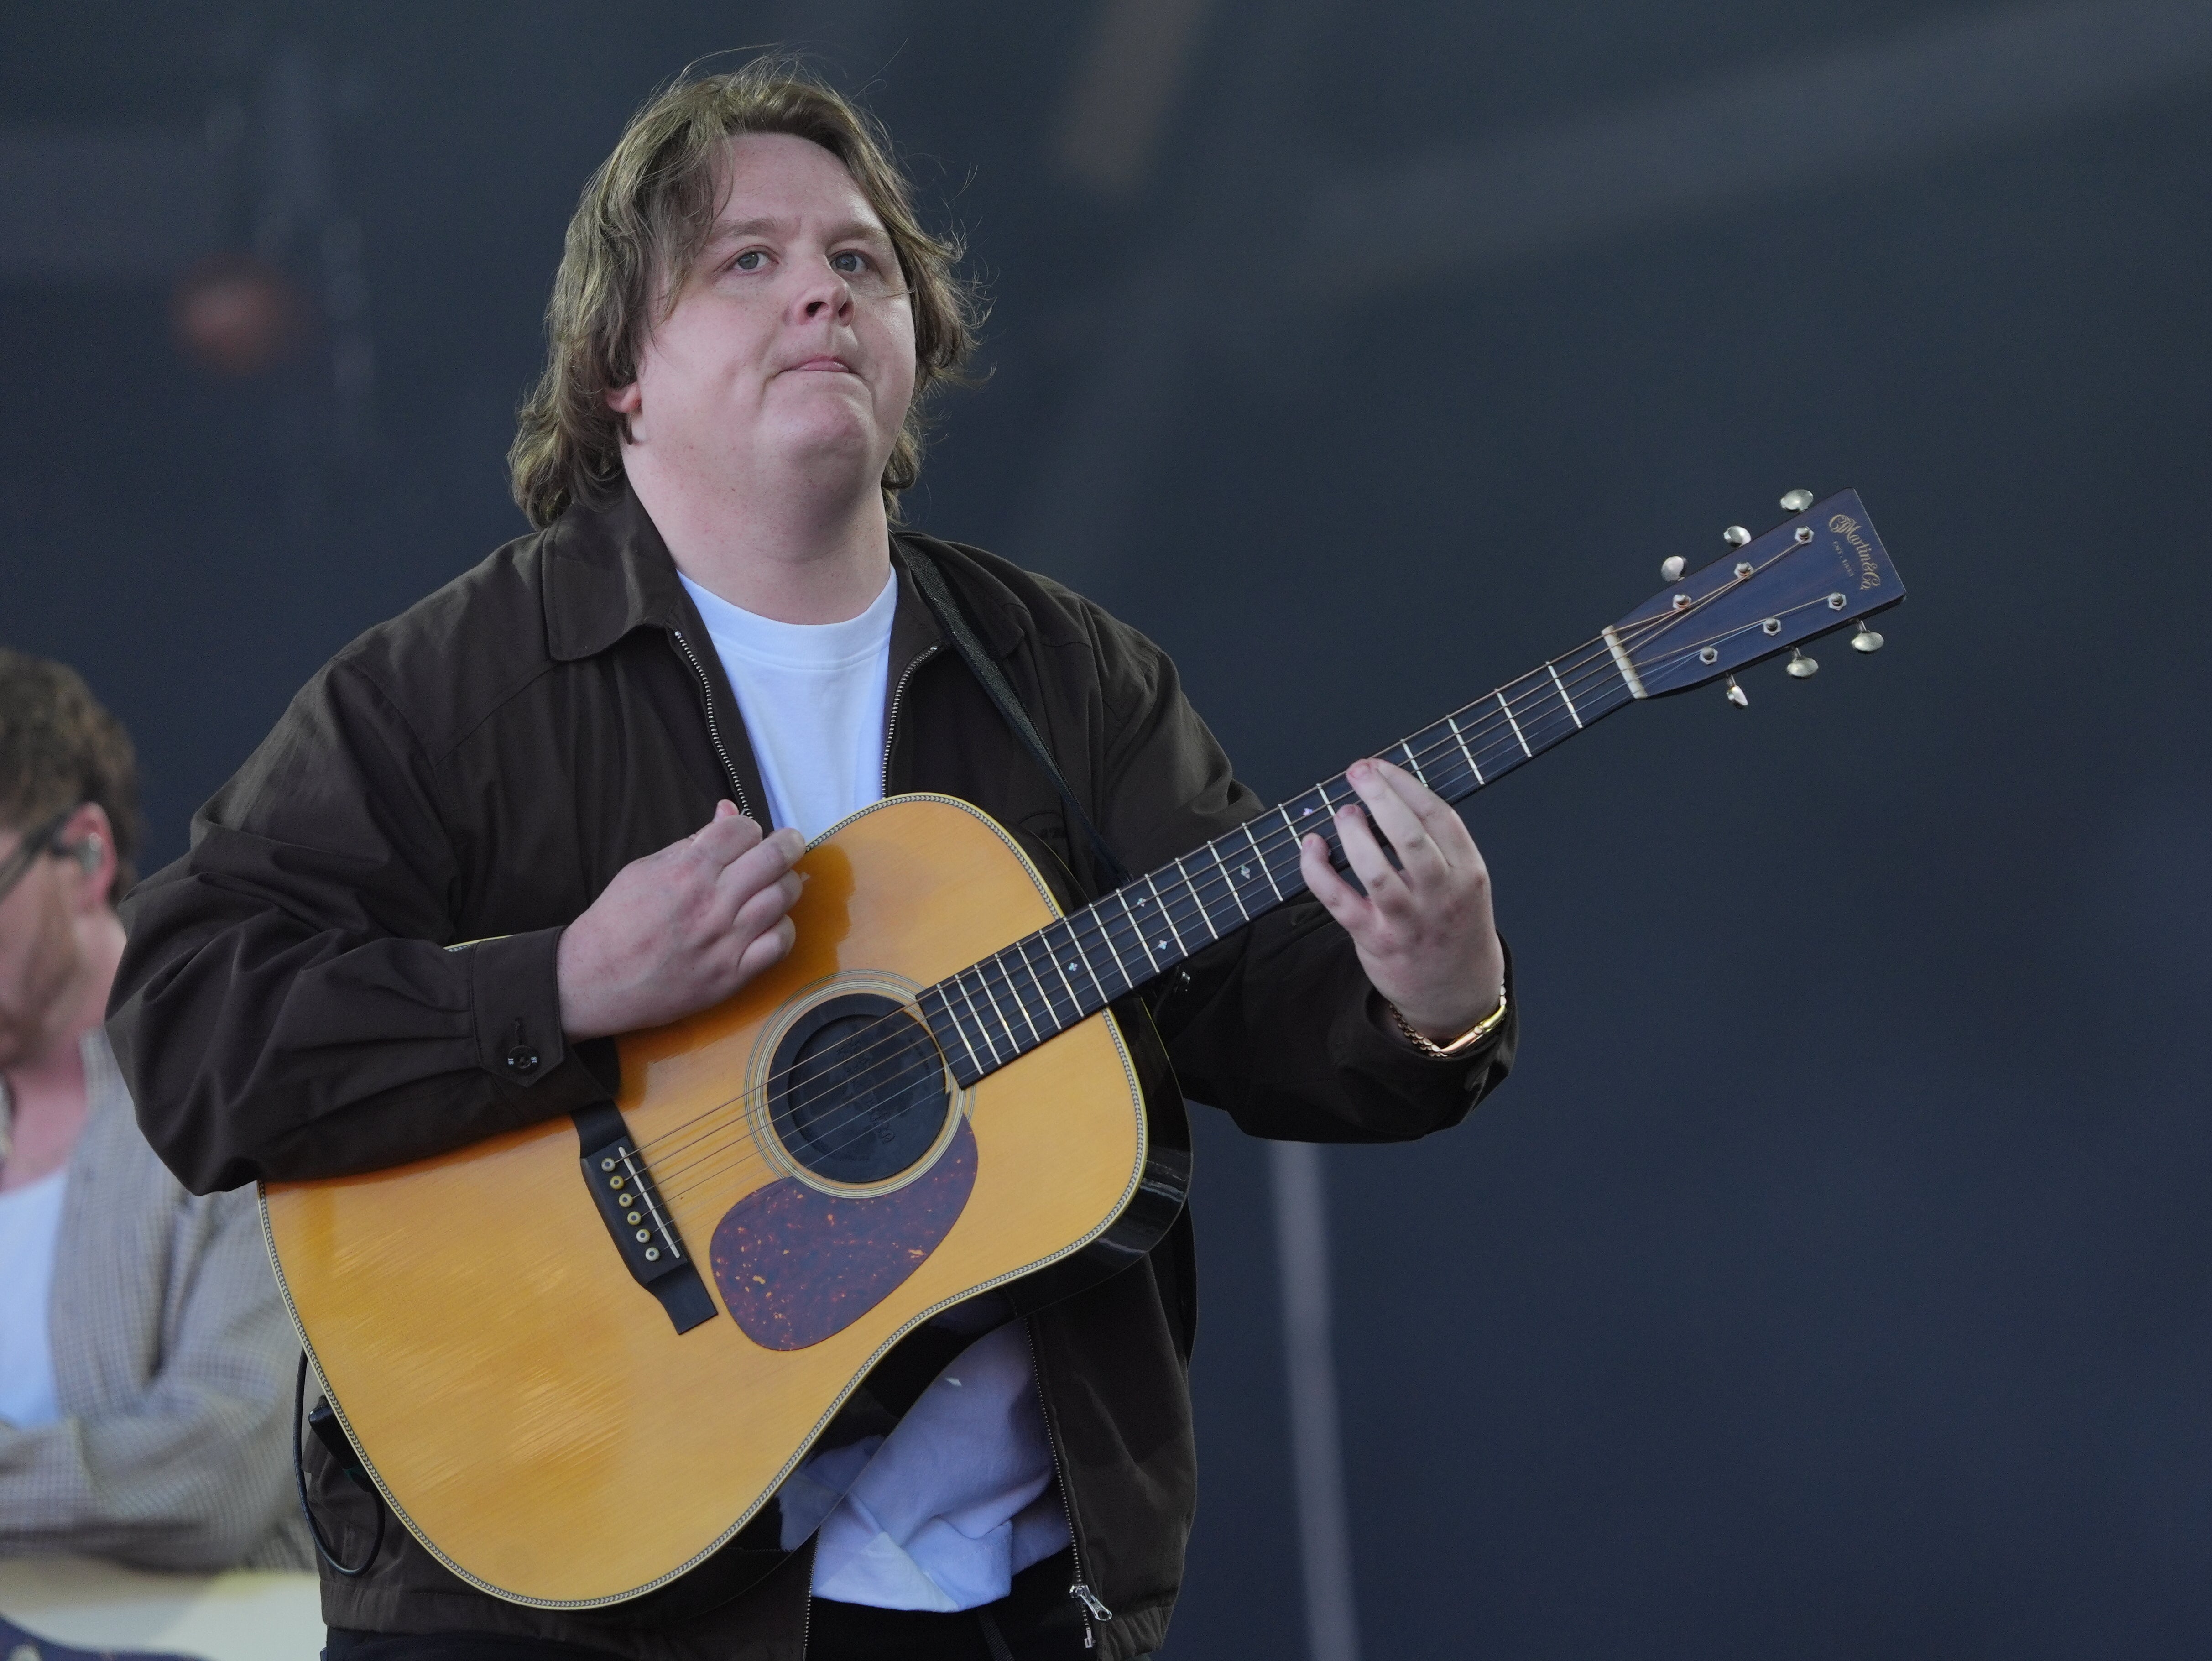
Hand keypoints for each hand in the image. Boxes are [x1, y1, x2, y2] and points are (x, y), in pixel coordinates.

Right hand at [557, 802, 804, 1039]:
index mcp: (686, 870)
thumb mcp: (644, 869)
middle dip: (788, 843)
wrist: (593, 981)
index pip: (742, 830)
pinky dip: (783, 927)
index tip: (748, 834)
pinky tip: (772, 922)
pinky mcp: (732, 974)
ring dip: (787, 882)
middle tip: (790, 843)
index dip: (749, 827)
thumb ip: (690, 842)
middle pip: (773, 858)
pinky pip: (780, 943)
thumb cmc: (615, 922)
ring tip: (780, 880)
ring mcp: (726, 940)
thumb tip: (726, 812)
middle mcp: (711, 903)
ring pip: (782, 898)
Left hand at [1298, 759, 1504, 1043]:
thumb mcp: (1465, 883)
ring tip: (1344, 812)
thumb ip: (1437, 846)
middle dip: (1380, 797)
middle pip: (1410, 837)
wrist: (1457, 993)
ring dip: (1353, 833)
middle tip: (1357, 772)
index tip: (1381, 766)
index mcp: (1469, 873)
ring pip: (1375, 869)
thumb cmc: (1453, 924)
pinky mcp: (1375, 940)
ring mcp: (1407, 920)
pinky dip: (1317, 870)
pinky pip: (1339, 900)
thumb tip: (1386, 797)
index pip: (1439, 817)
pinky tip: (1311, 847)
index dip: (1406, 785)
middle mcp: (1441, 896)